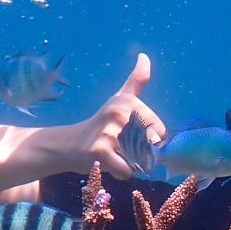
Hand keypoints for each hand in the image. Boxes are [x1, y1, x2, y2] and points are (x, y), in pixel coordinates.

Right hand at [67, 53, 166, 178]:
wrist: (70, 144)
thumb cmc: (101, 124)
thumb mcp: (119, 99)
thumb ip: (136, 80)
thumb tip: (144, 56)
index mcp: (128, 101)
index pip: (160, 131)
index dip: (150, 140)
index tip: (131, 135)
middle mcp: (119, 114)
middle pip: (151, 147)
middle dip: (141, 154)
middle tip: (120, 147)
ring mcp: (109, 132)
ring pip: (140, 161)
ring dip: (130, 164)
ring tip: (113, 154)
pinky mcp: (101, 151)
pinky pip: (127, 171)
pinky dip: (120, 173)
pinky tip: (108, 163)